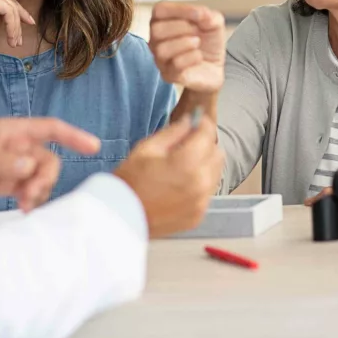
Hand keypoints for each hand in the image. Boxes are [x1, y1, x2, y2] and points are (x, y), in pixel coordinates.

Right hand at [0, 0, 35, 47]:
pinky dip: (13, 26)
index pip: (6, 0)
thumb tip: (5, 20)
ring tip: (15, 43)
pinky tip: (11, 38)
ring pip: (12, 9)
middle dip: (20, 22)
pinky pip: (9, 12)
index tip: (27, 24)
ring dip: (16, 28)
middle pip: (11, 3)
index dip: (19, 13)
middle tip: (20, 40)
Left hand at [0, 118, 100, 211]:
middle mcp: (19, 147)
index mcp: (14, 131)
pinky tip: (21, 208)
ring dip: (38, 192)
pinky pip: (29, 192)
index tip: (94, 146)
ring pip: (41, 179)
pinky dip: (30, 201)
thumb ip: (1, 160)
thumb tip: (28, 167)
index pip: (51, 130)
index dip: (74, 136)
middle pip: (49, 162)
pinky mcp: (6, 185)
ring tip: (22, 204)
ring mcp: (14, 167)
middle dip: (46, 179)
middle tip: (29, 196)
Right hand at [113, 112, 224, 237]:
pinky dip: (201, 183)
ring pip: (216, 173)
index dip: (203, 124)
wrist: (121, 217)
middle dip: (206, 144)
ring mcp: (201, 202)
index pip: (207, 135)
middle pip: (217, 153)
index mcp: (187, 163)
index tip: (198, 121)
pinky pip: (208, 192)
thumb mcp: (147, 149)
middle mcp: (200, 183)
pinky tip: (182, 183)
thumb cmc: (130, 181)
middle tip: (189, 143)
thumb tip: (190, 121)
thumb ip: (173, 133)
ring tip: (184, 164)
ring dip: (205, 164)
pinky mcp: (198, 215)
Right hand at [149, 2, 225, 92]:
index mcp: (163, 22)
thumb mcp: (213, 22)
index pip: (159, 10)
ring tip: (197, 43)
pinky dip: (192, 57)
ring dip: (185, 43)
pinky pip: (175, 64)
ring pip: (162, 49)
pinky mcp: (169, 75)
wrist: (216, 67)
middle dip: (181, 28)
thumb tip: (199, 13)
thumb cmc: (208, 42)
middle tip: (197, 32)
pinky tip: (198, 56)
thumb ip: (207, 14)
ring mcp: (160, 59)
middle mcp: (156, 40)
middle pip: (156, 30)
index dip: (179, 9)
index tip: (198, 14)